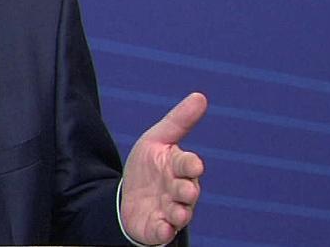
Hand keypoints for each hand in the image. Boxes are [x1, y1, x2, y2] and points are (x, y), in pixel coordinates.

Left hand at [120, 92, 206, 244]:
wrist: (128, 196)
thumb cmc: (148, 166)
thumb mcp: (157, 139)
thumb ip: (179, 120)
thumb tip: (200, 96)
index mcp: (178, 167)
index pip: (189, 165)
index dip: (191, 165)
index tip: (195, 165)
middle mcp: (179, 190)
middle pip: (187, 191)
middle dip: (187, 190)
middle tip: (187, 191)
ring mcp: (170, 210)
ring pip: (180, 213)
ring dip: (179, 213)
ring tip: (177, 212)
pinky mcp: (158, 228)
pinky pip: (163, 232)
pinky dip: (164, 231)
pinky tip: (162, 228)